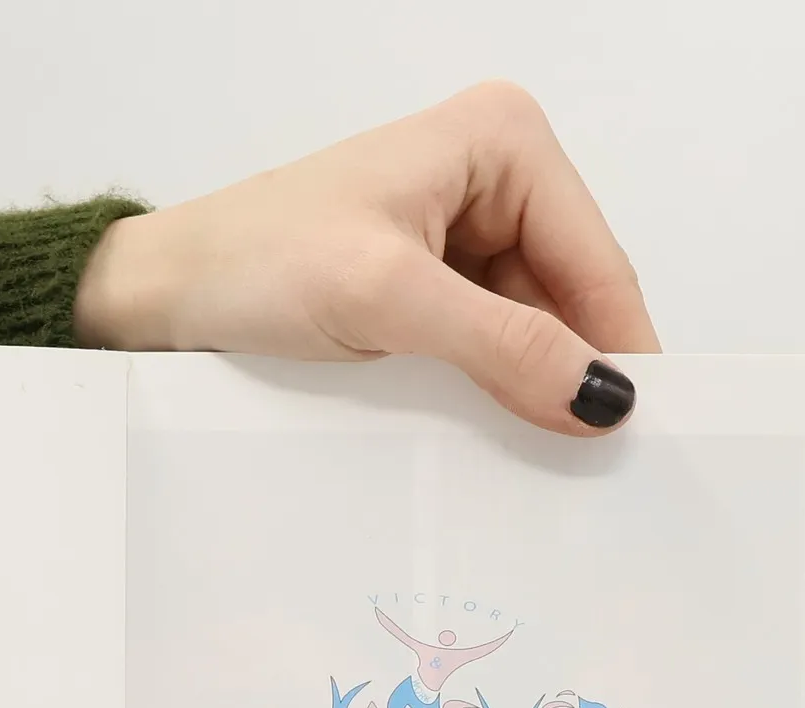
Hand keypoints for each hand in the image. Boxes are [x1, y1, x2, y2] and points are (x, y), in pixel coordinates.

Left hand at [74, 80, 658, 434]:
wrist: (163, 294)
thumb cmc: (254, 264)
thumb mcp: (388, 301)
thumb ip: (502, 344)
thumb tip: (602, 395)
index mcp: (502, 141)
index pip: (596, 261)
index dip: (619, 350)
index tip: (640, 436)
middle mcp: (492, 175)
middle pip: (570, 297)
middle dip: (573, 373)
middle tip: (593, 468)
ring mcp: (460, 231)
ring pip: (530, 329)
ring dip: (528, 390)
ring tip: (538, 462)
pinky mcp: (426, 284)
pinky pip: (485, 345)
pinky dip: (489, 391)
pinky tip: (489, 438)